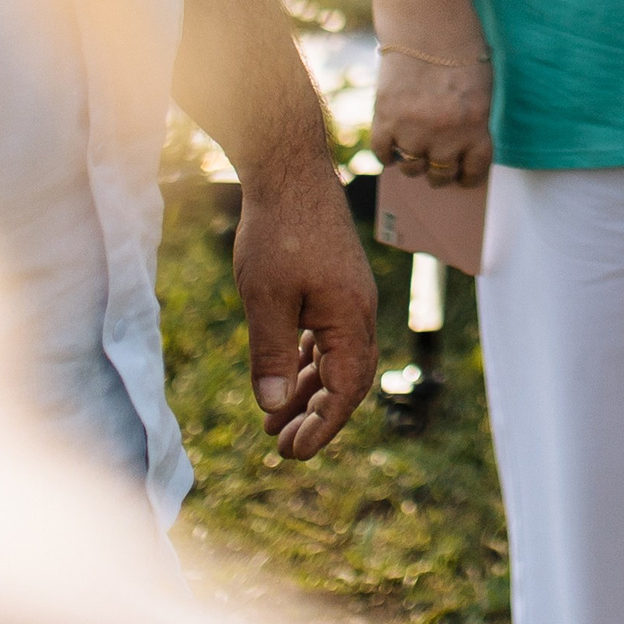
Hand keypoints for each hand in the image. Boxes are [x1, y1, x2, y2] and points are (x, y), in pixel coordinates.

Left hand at [231, 153, 379, 457]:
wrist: (289, 170)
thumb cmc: (278, 231)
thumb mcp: (265, 300)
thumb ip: (271, 355)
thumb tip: (274, 407)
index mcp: (351, 318)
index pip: (346, 390)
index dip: (322, 426)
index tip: (292, 453)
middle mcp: (358, 311)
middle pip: (347, 379)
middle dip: (316, 416)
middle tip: (281, 446)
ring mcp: (348, 296)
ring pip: (335, 358)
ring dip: (307, 391)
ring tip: (273, 421)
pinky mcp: (334, 284)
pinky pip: (327, 335)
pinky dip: (307, 360)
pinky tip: (284, 373)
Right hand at [371, 47, 493, 188]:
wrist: (428, 24)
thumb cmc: (460, 51)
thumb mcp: (480, 90)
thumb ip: (471, 123)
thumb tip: (455, 155)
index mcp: (476, 126)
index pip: (473, 169)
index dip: (467, 177)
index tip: (462, 178)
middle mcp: (446, 134)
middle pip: (440, 174)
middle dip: (439, 173)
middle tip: (435, 167)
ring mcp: (414, 129)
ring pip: (411, 167)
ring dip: (412, 163)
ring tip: (412, 151)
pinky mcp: (386, 117)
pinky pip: (383, 152)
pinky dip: (386, 153)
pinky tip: (391, 145)